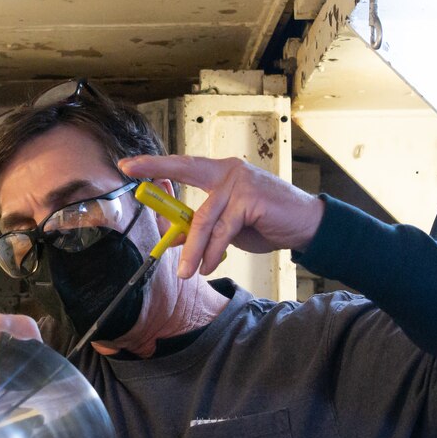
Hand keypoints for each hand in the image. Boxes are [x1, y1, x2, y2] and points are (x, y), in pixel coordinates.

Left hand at [118, 154, 324, 279]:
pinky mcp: (250, 199)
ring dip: (192, 249)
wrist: (306, 225)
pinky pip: (222, 231)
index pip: (183, 165)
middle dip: (157, 171)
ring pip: (204, 218)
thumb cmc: (267, 222)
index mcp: (220, 173)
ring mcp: (240, 182)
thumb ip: (202, 227)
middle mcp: (228, 171)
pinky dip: (212, 253)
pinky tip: (208, 266)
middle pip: (186, 170)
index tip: (129, 165)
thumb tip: (172, 237)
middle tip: (134, 181)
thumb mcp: (228, 227)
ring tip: (186, 272)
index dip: (156, 165)